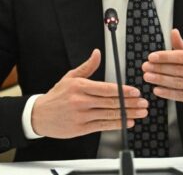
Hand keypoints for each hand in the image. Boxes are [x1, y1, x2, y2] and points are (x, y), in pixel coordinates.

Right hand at [31, 49, 148, 137]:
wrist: (39, 115)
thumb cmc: (56, 96)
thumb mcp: (70, 77)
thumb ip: (87, 66)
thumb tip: (97, 53)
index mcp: (80, 86)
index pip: (106, 88)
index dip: (123, 91)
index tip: (135, 91)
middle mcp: (80, 101)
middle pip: (110, 102)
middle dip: (130, 103)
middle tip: (143, 102)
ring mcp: (81, 116)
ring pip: (109, 115)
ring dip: (128, 114)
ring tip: (140, 112)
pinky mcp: (81, 128)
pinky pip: (103, 126)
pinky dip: (117, 124)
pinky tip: (127, 122)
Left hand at [142, 29, 182, 113]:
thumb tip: (174, 32)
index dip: (166, 56)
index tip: (152, 57)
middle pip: (179, 70)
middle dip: (160, 68)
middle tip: (145, 67)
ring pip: (179, 83)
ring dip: (161, 80)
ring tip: (148, 77)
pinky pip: (182, 96)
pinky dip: (168, 93)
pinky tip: (157, 90)